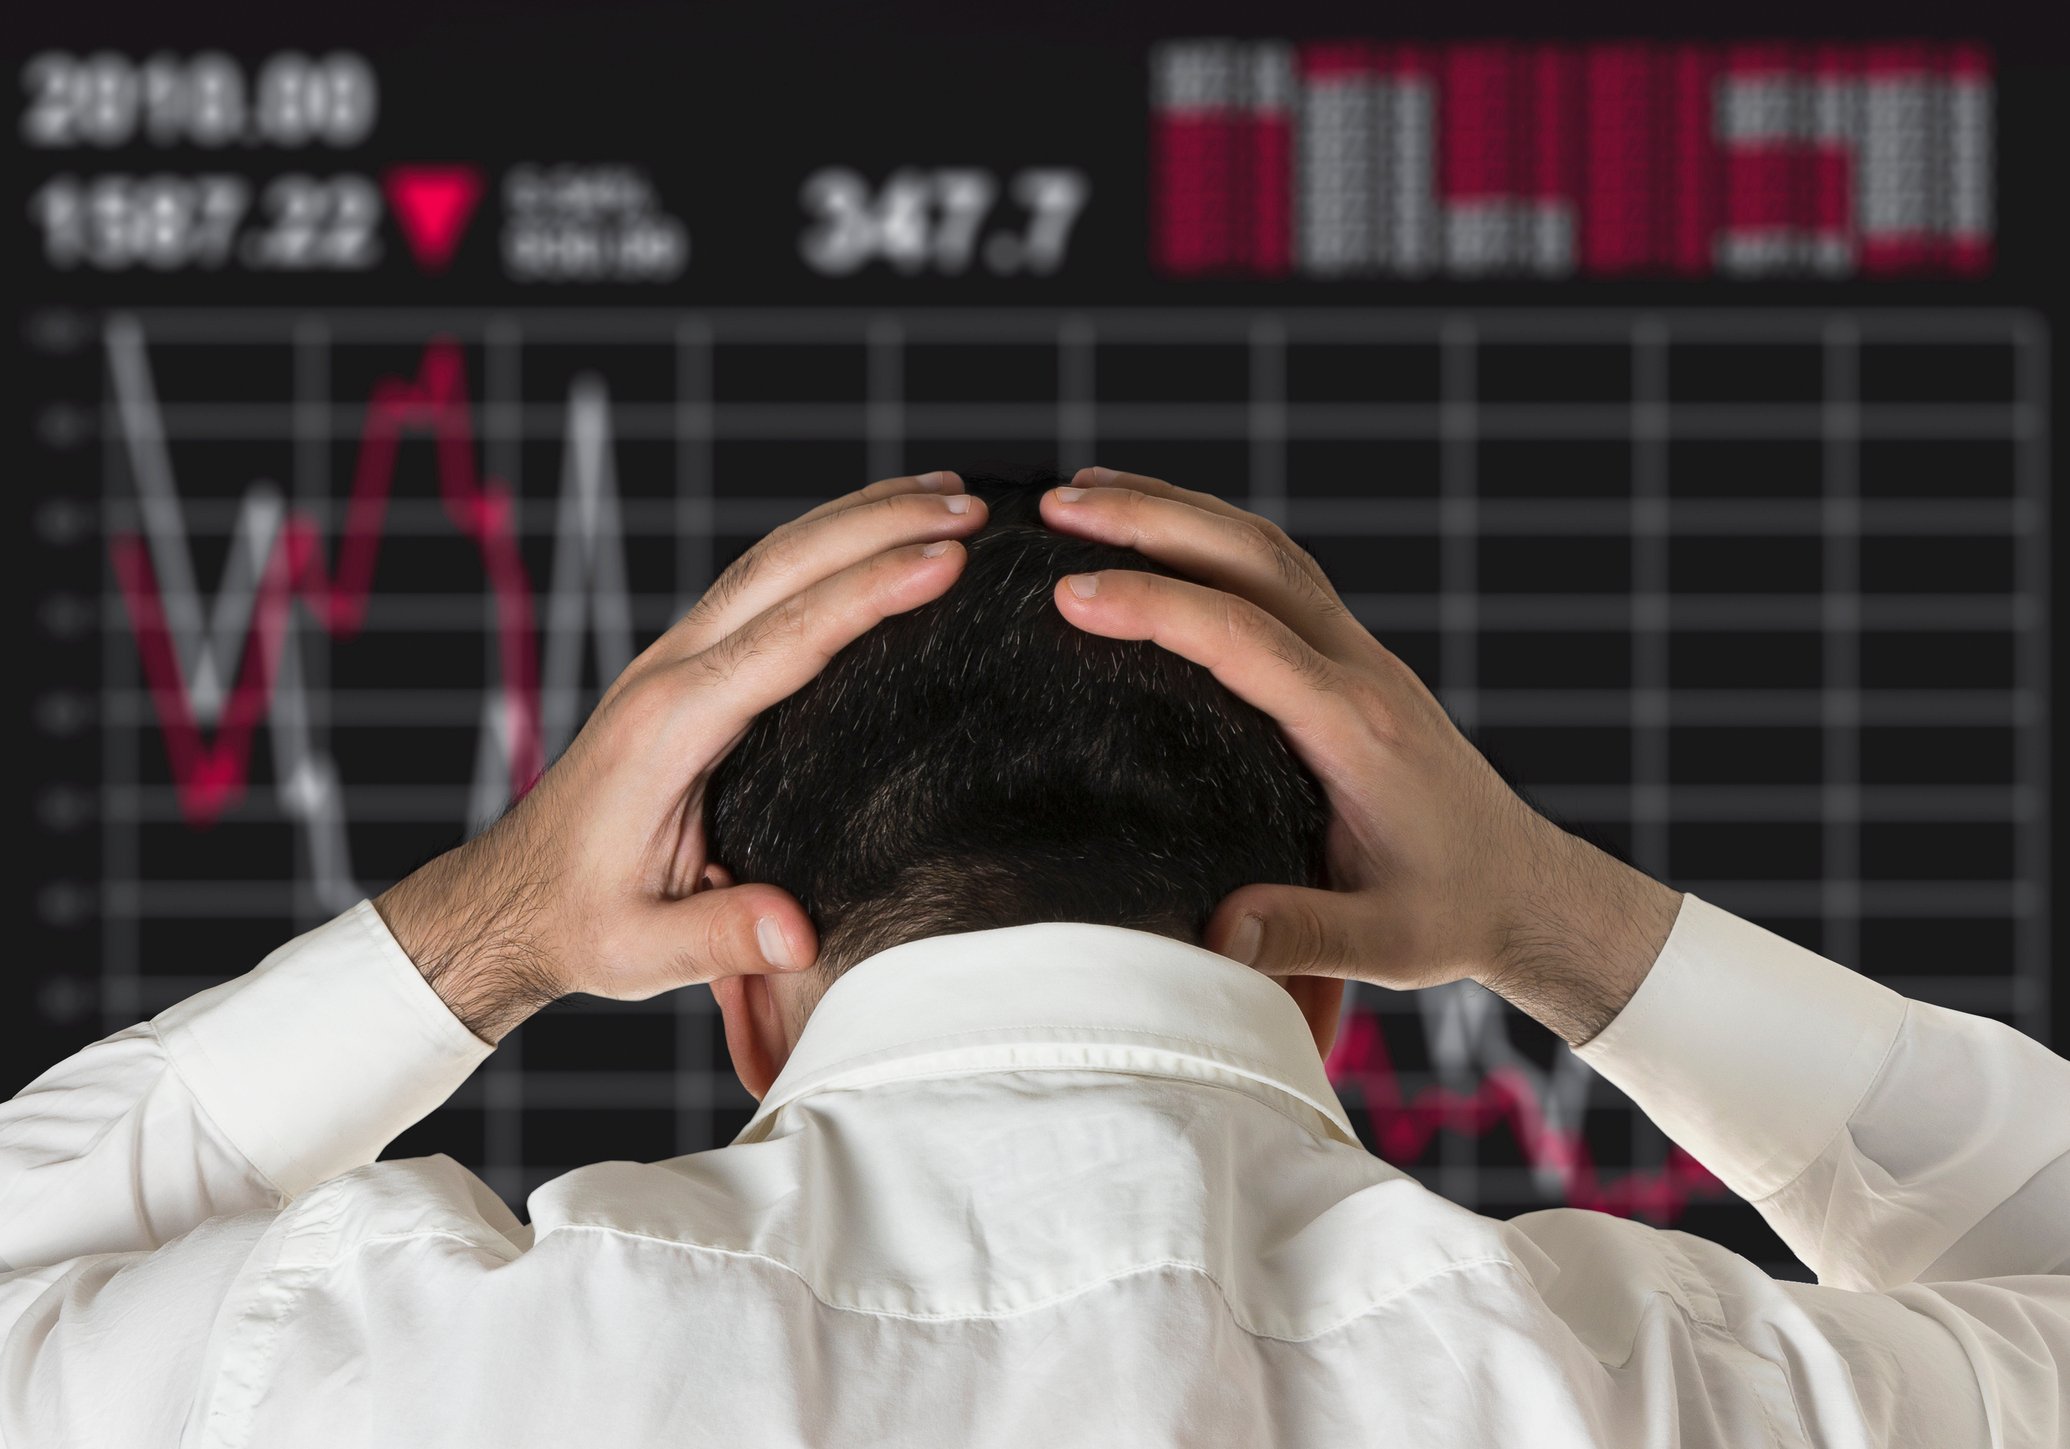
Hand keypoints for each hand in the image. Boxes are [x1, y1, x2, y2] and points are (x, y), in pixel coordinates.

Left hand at [374, 470, 987, 1042]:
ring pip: (773, 559)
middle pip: (784, 567)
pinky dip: (827, 545)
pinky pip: (763, 583)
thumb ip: (718, 940)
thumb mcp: (638, 949)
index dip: (873, 592)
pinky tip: (876, 536)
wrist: (509, 902)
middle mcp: (669, 674)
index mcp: (669, 728)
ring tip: (948, 495)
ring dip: (860, 518)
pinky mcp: (683, 667)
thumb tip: (798, 937)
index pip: (790, 637)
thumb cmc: (578, 924)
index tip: (950, 561)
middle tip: (975, 508)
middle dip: (882, 525)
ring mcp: (673, 661)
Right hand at [1041, 467, 1681, 1045]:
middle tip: (1053, 507)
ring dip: (1176, 509)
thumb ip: (1304, 937)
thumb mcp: (1385, 944)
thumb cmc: (1450, 915)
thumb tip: (1217, 933)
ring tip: (1084, 492)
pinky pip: (1276, 570)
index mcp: (1356, 726)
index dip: (1156, 606)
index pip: (1243, 639)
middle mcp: (1359, 669)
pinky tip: (1160, 527)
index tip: (1071, 593)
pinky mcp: (1350, 657)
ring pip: (1264, 548)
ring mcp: (1358, 653)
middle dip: (1150, 519)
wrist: (1526, 889)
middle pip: (1251, 559)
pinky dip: (1210, 533)